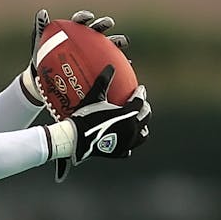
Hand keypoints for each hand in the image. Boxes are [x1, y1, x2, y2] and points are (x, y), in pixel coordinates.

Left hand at [25, 9, 129, 109]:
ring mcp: (93, 51)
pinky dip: (118, 64)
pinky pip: (110, 63)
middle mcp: (85, 38)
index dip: (84, 17)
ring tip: (121, 43)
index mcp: (73, 30)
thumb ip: (41, 27)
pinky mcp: (97, 64)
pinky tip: (125, 65)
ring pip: (108, 44)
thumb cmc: (42, 55)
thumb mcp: (39, 42)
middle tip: (108, 23)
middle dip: (104, 23)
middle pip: (97, 28)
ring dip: (117, 41)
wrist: (43, 76)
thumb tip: (42, 12)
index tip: (87, 17)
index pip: (80, 20)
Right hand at [53, 65, 150, 181]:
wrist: (74, 139)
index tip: (140, 89)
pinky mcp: (118, 152)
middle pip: (145, 117)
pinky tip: (126, 141)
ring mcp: (126, 142)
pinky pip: (128, 148)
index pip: (140, 102)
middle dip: (145, 109)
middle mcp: (132, 129)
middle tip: (142, 104)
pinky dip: (129, 144)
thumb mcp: (94, 98)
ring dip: (142, 128)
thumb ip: (103, 82)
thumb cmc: (84, 117)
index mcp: (128, 115)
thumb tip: (110, 67)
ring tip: (138, 123)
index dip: (140, 94)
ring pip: (142, 135)